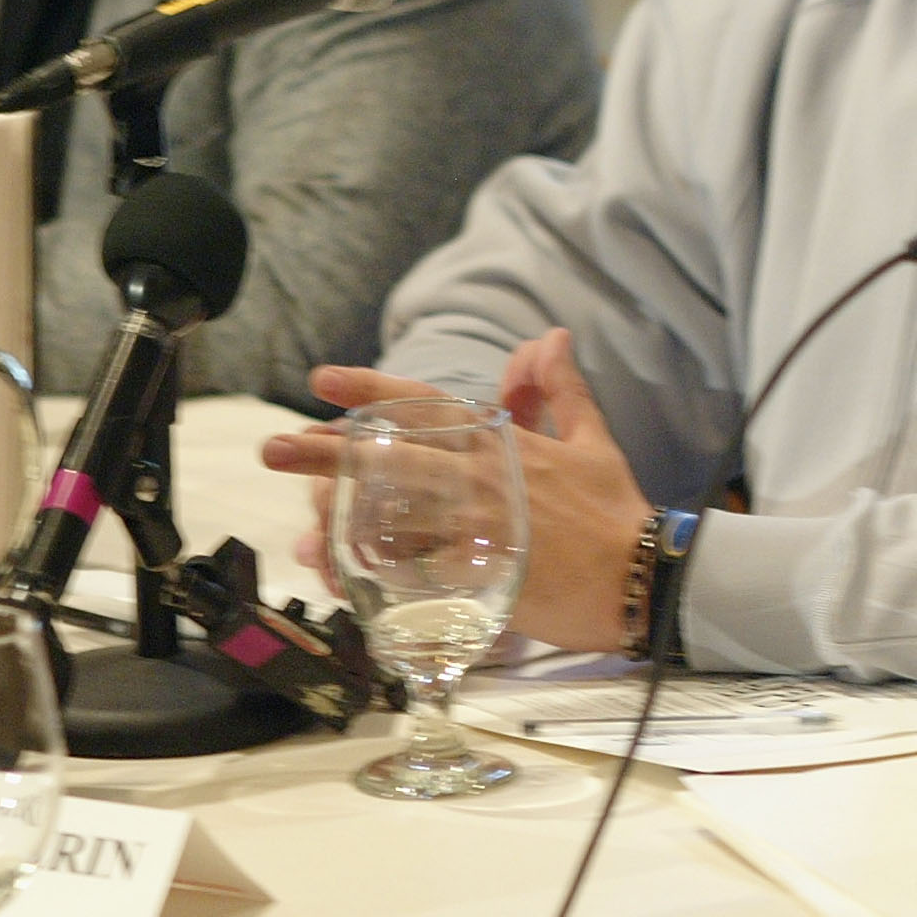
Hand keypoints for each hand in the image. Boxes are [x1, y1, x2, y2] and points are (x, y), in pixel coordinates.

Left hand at [260, 337, 651, 654]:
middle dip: (326, 453)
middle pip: (391, 459)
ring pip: (394, 519)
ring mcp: (478, 529)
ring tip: (292, 526)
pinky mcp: (481, 578)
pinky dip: (381, 579)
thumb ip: (560, 389)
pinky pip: (419, 575)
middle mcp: (482, 480)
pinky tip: (342, 580)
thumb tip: (550, 335)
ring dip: (337, 521)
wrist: (644, 577)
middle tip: (271, 447)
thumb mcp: (594, 440)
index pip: (427, 405)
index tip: (322, 379)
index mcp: (504, 444)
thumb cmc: (616, 511)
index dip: (372, 389)